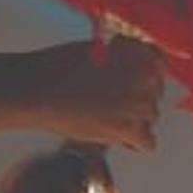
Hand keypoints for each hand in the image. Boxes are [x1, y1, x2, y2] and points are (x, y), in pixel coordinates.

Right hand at [27, 35, 164, 151]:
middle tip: (110, 96)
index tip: (129, 74)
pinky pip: (148, 142)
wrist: (34, 90)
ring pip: (150, 116)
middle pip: (154, 92)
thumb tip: (135, 72)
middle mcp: (144, 78)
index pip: (158, 62)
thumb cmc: (57, 67)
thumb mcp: (95, 50)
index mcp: (138, 54)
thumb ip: (122, 58)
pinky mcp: (125, 130)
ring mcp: (137, 105)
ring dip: (133, 117)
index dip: (142, 68)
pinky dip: (135, 140)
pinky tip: (118, 134)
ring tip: (105, 114)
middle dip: (136, 94)